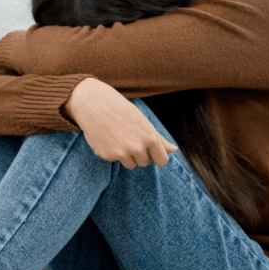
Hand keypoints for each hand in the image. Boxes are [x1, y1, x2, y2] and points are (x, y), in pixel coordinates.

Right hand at [63, 78, 178, 168]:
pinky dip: (112, 152)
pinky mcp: (107, 156)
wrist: (94, 104)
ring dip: (126, 155)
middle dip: (139, 154)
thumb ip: (159, 139)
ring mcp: (121, 153)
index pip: (162, 161)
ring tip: (118, 138)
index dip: (156, 157)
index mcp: (150, 137)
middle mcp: (137, 147)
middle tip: (129, 137)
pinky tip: (107, 138)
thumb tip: (174, 150)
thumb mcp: (143, 122)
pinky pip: (115, 160)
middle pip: (144, 163)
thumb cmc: (122, 111)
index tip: (150, 152)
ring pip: (130, 164)